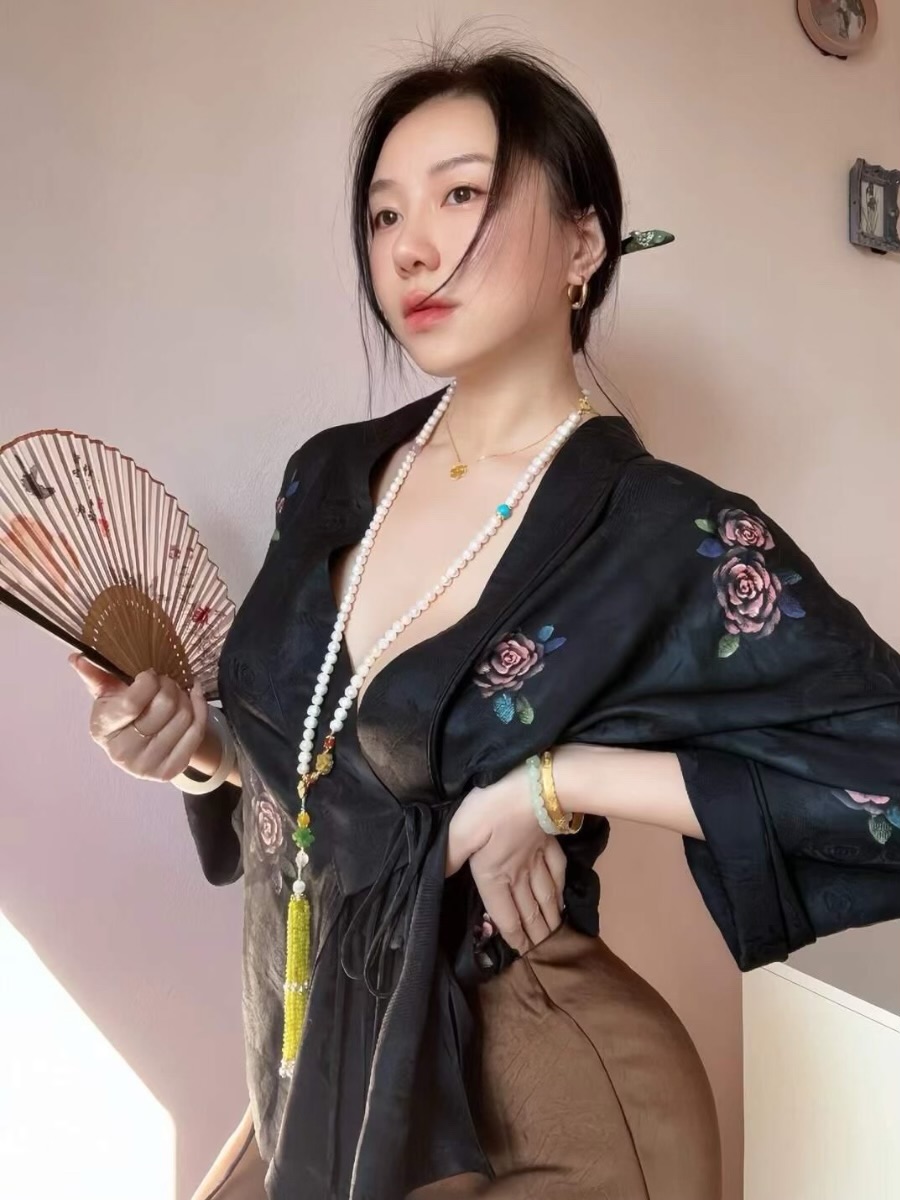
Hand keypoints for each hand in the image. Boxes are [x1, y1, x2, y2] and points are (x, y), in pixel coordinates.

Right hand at [69, 653, 207, 781]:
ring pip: (184, 716)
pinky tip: (193, 697)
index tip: (150, 674)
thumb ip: (96, 675)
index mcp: (102, 729)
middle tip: (166, 681)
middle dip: (169, 685)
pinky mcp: (169, 771)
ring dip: (185, 696)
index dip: (149, 682)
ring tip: (177, 692)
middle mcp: (122, 752)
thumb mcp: (108, 694)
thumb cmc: (123, 714)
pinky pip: (196, 731)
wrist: (141, 746)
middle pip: (164, 707)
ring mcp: (147, 765)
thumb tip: (76, 658)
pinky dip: (200, 708)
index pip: (132, 703)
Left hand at [446, 762, 566, 954]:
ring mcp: (538, 860)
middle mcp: (519, 875)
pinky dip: (561, 890)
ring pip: (546, 897)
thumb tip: (435, 880)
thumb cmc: (493, 809)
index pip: (505, 915)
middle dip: (535, 934)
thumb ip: (447, 857)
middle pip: (529, 911)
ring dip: (550, 918)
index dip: (513, 936)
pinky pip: (558, 873)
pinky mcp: (550, 844)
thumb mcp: (460, 832)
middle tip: (542, 951)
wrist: (535, 786)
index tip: (522, 952)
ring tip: (554, 932)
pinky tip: (562, 896)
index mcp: (495, 876)